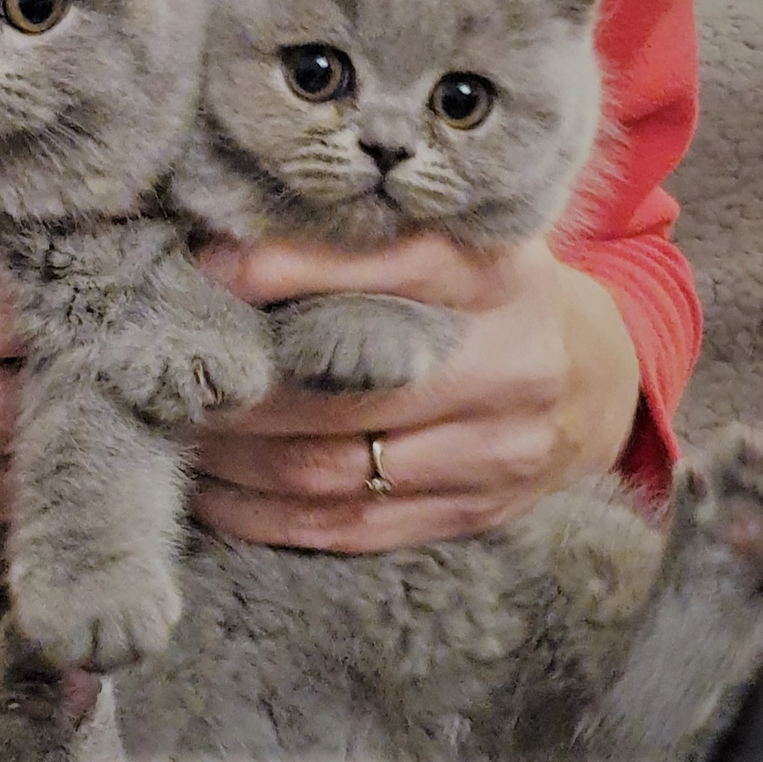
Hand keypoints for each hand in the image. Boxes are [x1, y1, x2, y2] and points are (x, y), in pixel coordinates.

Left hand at [192, 234, 640, 551]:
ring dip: (236, 458)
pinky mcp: (474, 513)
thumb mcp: (455, 237)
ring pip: (334, 468)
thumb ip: (367, 234)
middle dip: (238, 386)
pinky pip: (349, 527)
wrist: (594, 374)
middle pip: (344, 386)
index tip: (203, 268)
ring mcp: (496, 451)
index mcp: (497, 274)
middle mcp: (507, 364)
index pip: (384, 266)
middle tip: (168, 372)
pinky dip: (265, 516)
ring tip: (175, 431)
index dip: (284, 270)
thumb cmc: (490, 292)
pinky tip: (212, 493)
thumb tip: (229, 242)